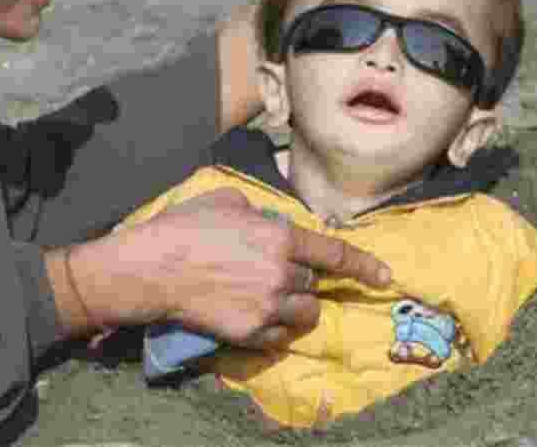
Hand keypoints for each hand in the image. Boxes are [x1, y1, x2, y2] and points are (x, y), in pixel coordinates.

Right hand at [72, 188, 391, 350]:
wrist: (151, 270)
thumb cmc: (185, 227)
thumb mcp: (228, 201)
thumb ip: (260, 214)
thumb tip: (270, 223)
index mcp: (280, 237)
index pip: (335, 254)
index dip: (364, 266)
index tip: (384, 277)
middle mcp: (282, 274)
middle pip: (314, 284)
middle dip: (303, 277)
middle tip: (276, 271)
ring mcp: (267, 308)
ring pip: (305, 312)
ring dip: (297, 304)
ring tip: (272, 296)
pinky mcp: (250, 333)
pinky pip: (282, 336)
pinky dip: (278, 327)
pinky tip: (258, 314)